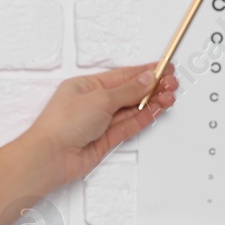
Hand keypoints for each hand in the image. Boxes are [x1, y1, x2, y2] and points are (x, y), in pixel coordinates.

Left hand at [23, 61, 177, 188]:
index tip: (163, 68)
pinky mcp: (105, 139)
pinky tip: (156, 109)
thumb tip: (146, 79)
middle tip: (172, 83)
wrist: (52, 156)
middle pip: (129, 92)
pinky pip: (129, 125)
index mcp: (86, 85)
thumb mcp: (100, 98)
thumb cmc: (62, 124)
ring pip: (131, 108)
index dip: (144, 72)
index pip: (122, 75)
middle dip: (152, 87)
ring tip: (169, 96)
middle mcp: (93, 102)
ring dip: (151, 102)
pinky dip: (144, 117)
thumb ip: (128, 90)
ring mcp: (100, 121)